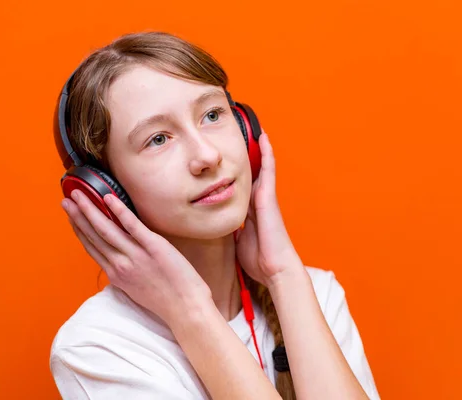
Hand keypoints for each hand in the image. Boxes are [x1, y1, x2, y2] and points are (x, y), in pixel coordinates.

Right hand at [62, 189, 212, 325]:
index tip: (70, 217)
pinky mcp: (154, 247)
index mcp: (115, 274)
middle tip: (66, 200)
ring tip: (78, 194)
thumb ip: (123, 273)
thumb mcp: (135, 289)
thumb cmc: (164, 301)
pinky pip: (133, 226)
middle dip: (78, 216)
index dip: (79, 230)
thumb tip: (117, 260)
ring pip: (106, 229)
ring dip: (90, 210)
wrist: (185, 308)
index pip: (91, 247)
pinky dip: (120, 212)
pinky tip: (108, 198)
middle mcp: (120, 264)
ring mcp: (136, 255)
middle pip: (94, 236)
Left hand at [236, 132, 303, 287]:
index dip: (234, 173)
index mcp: (249, 211)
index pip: (240, 186)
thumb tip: (217, 224)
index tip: (228, 161)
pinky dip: (267, 153)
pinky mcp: (269, 196)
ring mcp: (264, 197)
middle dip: (245, 156)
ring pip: (260, 167)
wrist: (275, 269)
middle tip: (237, 135)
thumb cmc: (258, 259)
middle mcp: (257, 200)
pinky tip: (264, 137)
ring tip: (252, 128)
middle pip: (250, 172)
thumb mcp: (236, 241)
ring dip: (257, 149)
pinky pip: (268, 169)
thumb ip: (229, 229)